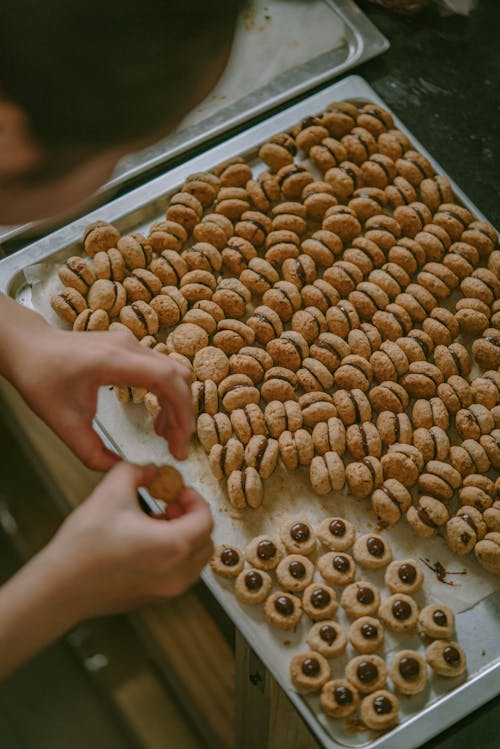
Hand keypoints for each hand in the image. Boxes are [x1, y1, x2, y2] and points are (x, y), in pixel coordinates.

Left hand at [0, 296, 193, 468]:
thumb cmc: (41, 378)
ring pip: (173, 372)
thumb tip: (120, 470)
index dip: (181, 411)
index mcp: (113, 361)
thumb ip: (92, 452)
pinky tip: (156, 417)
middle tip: (176, 446)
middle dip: (183, 413)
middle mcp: (129, 347)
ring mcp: (131, 344)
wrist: (28, 347)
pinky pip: (161, 369)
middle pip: (178, 375)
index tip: (179, 442)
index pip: (166, 378)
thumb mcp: (63, 423)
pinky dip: (166, 394)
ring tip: (166, 436)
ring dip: (176, 404)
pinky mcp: (130, 348)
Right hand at [50, 462, 213, 616]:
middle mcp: (177, 572)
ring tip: (156, 522)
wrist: (59, 587)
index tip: (179, 491)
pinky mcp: (154, 599)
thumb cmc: (84, 543)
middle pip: (205, 541)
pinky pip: (178, 574)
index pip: (205, 519)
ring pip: (194, 560)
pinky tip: (145, 542)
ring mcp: (167, 590)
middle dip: (192, 518)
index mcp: (173, 546)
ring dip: (184, 537)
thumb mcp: (111, 492)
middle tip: (171, 504)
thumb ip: (135, 471)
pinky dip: (173, 555)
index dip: (195, 500)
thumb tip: (150, 469)